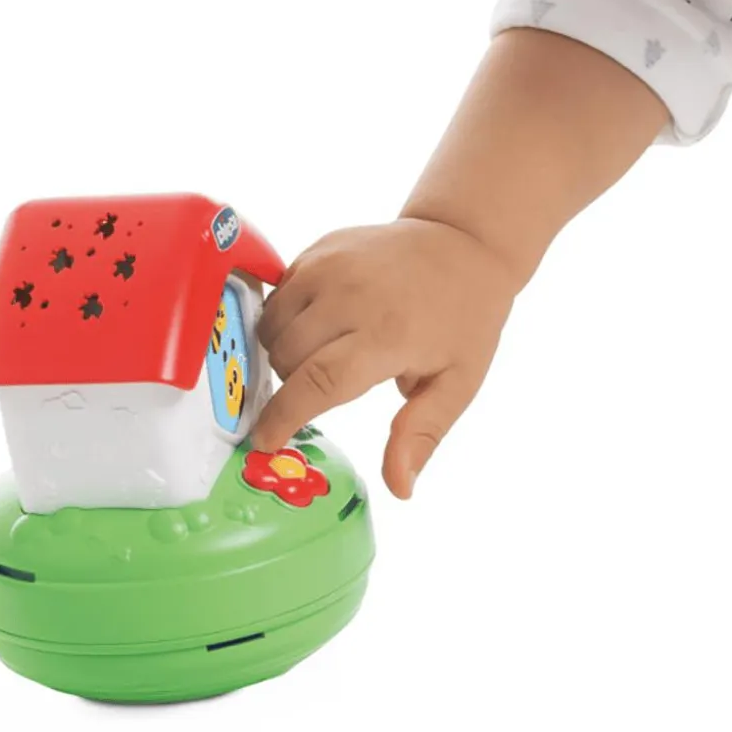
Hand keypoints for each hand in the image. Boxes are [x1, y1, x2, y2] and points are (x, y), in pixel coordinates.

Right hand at [251, 218, 517, 498]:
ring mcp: (333, 263)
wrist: (466, 242)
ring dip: (284, 349)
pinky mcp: (322, 246)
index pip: (317, 382)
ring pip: (272, 325)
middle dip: (294, 383)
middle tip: (328, 384)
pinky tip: (324, 320)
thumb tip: (400, 488)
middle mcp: (353, 294)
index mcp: (388, 334)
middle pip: (286, 358)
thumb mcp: (458, 382)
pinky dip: (287, 315)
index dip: (284, 418)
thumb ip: (421, 434)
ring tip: (325, 352)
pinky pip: (278, 292)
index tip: (264, 443)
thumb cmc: (465, 318)